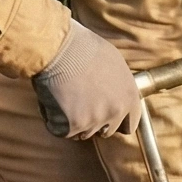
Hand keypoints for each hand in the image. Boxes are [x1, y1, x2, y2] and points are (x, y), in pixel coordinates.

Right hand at [32, 20, 138, 139]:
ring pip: (83, 133)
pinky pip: (61, 130)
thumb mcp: (113, 63)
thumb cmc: (83, 48)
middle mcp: (116, 111)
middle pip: (106, 131)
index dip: (116, 121)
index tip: (105, 116)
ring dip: (72, 122)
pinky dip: (53, 119)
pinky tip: (51, 100)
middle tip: (79, 104)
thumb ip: (118, 86)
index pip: (130, 124)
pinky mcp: (72, 126)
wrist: (59, 49)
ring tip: (64, 97)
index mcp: (129, 97)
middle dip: (94, 122)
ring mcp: (94, 120)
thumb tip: (114, 94)